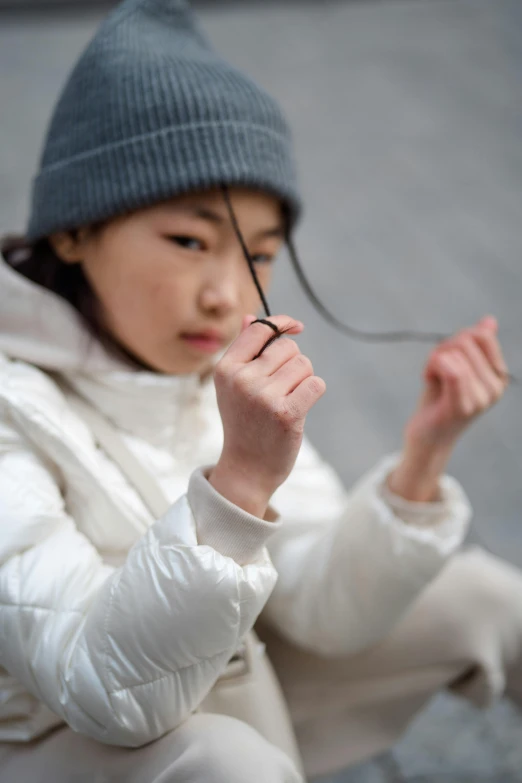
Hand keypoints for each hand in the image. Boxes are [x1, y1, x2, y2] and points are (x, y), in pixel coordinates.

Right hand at [209, 315, 325, 516]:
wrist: (246, 470)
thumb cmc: (244, 424)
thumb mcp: (233, 386)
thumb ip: (242, 351)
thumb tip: (250, 317)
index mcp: (226, 369)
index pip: (259, 329)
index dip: (282, 322)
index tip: (296, 327)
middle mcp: (242, 379)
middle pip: (288, 347)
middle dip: (292, 364)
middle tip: (281, 389)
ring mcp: (263, 396)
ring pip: (304, 365)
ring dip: (303, 380)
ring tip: (287, 400)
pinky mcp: (286, 413)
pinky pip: (316, 384)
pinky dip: (314, 392)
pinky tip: (299, 408)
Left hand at [389, 316, 507, 501]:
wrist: (426, 438)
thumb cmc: (439, 400)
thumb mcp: (456, 366)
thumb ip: (474, 345)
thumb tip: (489, 320)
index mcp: (499, 376)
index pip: (481, 335)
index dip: (456, 339)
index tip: (446, 358)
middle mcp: (496, 388)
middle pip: (465, 340)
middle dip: (442, 350)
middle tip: (435, 371)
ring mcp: (482, 399)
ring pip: (454, 352)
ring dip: (433, 360)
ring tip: (432, 379)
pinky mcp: (462, 407)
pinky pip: (453, 371)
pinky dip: (433, 367)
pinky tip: (427, 379)